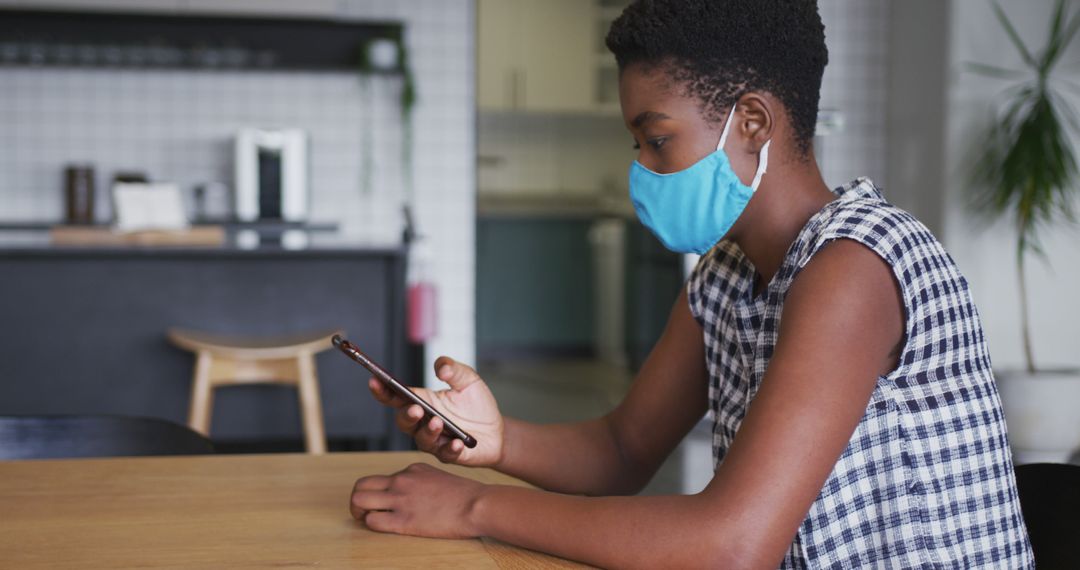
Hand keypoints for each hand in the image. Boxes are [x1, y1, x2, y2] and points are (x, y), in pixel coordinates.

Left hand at [350, 463, 484, 538]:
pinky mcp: (403, 520)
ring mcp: (400, 499)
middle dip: (358, 500)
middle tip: (364, 511)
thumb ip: (420, 480)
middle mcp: (401, 480)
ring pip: (359, 500)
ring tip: (367, 520)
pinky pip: (372, 520)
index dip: (377, 493)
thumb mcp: (438, 477)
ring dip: (358, 512)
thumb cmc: (464, 495)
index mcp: (411, 470)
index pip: (380, 479)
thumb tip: (411, 490)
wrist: (477, 504)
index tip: (382, 502)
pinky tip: (384, 527)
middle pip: (361, 485)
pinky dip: (371, 524)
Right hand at [369, 356, 503, 466]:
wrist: (497, 431)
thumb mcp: (468, 380)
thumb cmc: (477, 405)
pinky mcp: (450, 454)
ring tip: (437, 421)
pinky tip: (458, 442)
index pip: (396, 397)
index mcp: (423, 402)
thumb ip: (454, 369)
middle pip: (403, 421)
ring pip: (421, 439)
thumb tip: (441, 367)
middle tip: (416, 408)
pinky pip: (446, 453)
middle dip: (406, 415)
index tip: (374, 380)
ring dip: (427, 431)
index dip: (382, 390)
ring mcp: (435, 441)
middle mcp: (423, 423)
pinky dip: (450, 448)